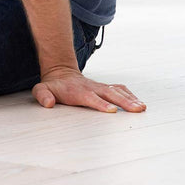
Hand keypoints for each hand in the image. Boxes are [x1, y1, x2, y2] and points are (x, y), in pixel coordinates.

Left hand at [32, 66, 146, 112]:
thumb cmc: (53, 86)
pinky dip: (130, 95)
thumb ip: (43, 95)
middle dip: (124, 102)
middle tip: (137, 109)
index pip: (92, 98)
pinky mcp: (105, 88)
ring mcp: (100, 87)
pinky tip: (139, 103)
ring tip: (142, 108)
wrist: (60, 73)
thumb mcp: (42, 90)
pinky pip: (119, 89)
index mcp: (79, 91)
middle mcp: (92, 88)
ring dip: (130, 99)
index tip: (112, 110)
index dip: (101, 104)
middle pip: (110, 94)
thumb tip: (48, 103)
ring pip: (117, 91)